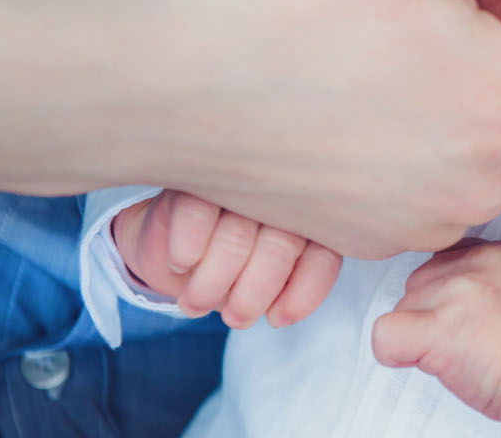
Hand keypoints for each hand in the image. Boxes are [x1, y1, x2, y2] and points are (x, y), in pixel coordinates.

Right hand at [111, 191, 342, 327]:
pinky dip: (190, 244)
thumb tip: (280, 315)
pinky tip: (182, 263)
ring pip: (238, 234)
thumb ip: (285, 290)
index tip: (278, 318)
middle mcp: (281, 198)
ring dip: (214, 279)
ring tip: (196, 302)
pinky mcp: (198, 182)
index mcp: (309, 223)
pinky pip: (198, 212)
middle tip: (233, 318)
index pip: (321, 256)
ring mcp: (240, 185)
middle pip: (281, 245)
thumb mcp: (264, 285)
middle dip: (254, 294)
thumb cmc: (233, 266)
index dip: (304, 292)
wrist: (179, 243)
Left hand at [372, 239, 500, 420]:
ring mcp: (454, 291)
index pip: (452, 258)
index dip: (450, 292)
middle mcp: (476, 263)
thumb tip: (464, 302)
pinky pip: (387, 334)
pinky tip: (420, 359)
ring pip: (406, 306)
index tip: (465, 315)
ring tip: (458, 355)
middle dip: (433, 312)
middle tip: (465, 341)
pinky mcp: (437, 328)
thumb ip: (494, 281)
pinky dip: (394, 351)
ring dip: (421, 334)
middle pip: (424, 280)